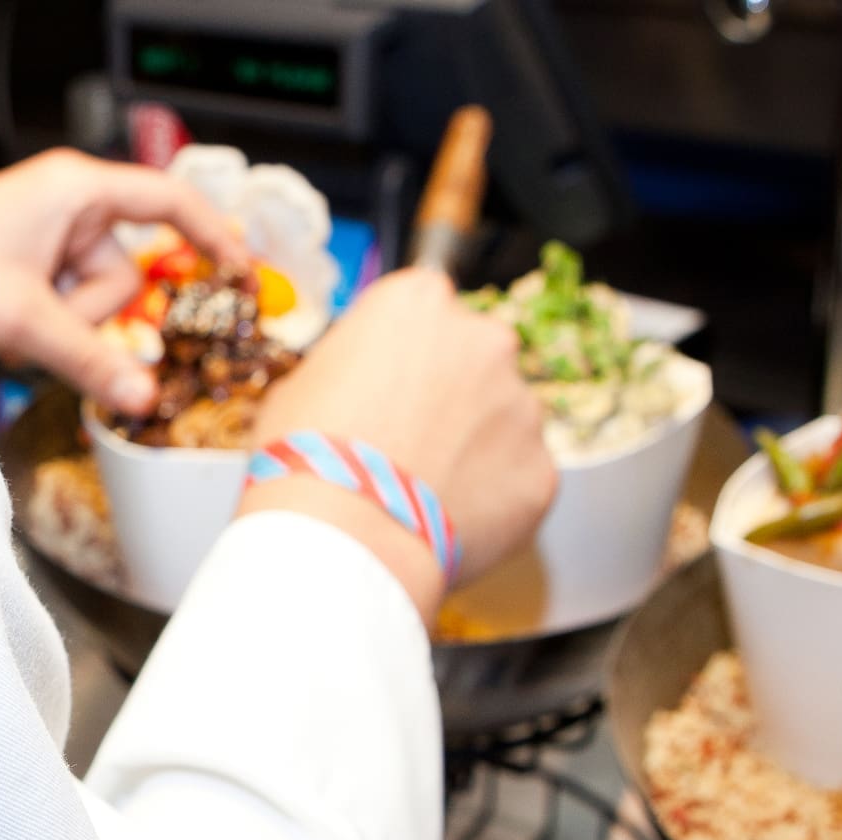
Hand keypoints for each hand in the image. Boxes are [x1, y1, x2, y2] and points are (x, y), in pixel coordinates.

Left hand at [0, 149, 247, 414]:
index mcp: (73, 188)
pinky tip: (11, 328)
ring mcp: (48, 235)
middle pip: (126, 269)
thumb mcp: (25, 321)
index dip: (213, 235)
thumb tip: (146, 398)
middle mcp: (66, 204)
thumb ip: (91, 361)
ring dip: (65, 323)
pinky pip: (70, 304)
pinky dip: (49, 324)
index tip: (242, 272)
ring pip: (98, 296)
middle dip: (92, 310)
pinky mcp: (32, 264)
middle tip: (42, 322)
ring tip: (14, 325)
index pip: (168, 200)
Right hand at [240, 269, 556, 617]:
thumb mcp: (300, 385)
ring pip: (501, 421)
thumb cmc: (308, 456)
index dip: (400, 357)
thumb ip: (350, 369)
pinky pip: (517, 479)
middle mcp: (484, 339)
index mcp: (419, 302)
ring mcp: (522, 405)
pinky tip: (446, 521)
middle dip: (449, 396)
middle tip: (407, 444)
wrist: (345, 536)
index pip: (422, 312)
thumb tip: (360, 388)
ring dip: (473, 447)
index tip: (384, 390)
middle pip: (473, 360)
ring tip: (422, 492)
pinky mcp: (542, 470)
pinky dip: (492, 499)